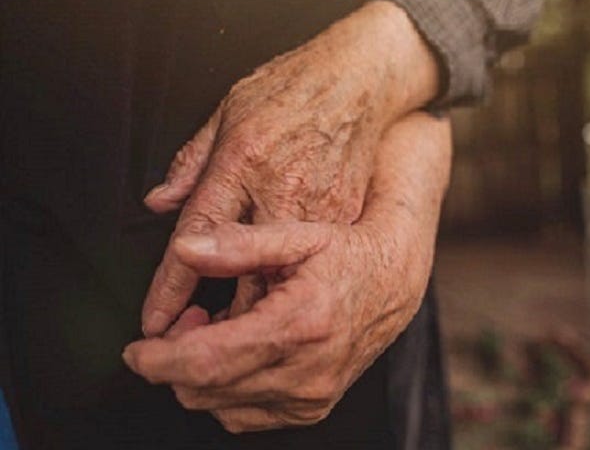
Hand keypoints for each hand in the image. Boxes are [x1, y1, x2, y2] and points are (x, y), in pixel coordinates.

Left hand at [123, 113, 451, 432]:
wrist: (390, 283)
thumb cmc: (347, 254)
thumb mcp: (296, 236)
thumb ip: (237, 244)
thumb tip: (185, 250)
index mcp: (298, 325)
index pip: (206, 362)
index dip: (158, 360)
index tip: (136, 350)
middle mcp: (306, 372)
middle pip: (206, 391)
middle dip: (176, 362)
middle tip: (189, 319)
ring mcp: (311, 397)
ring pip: (221, 408)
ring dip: (202, 375)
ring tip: (216, 330)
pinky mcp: (312, 407)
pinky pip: (246, 415)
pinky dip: (227, 389)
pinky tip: (239, 352)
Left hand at [139, 1, 438, 336]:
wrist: (359, 81)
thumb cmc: (291, 90)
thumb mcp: (228, 110)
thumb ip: (191, 162)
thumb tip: (160, 201)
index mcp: (242, 164)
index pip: (196, 239)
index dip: (171, 288)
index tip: (154, 322)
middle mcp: (281, 194)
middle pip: (241, 280)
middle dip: (211, 322)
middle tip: (186, 341)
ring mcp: (320, 212)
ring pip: (281, 287)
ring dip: (248, 320)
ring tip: (222, 337)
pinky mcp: (345, 220)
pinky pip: (312, 270)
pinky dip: (288, 296)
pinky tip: (272, 309)